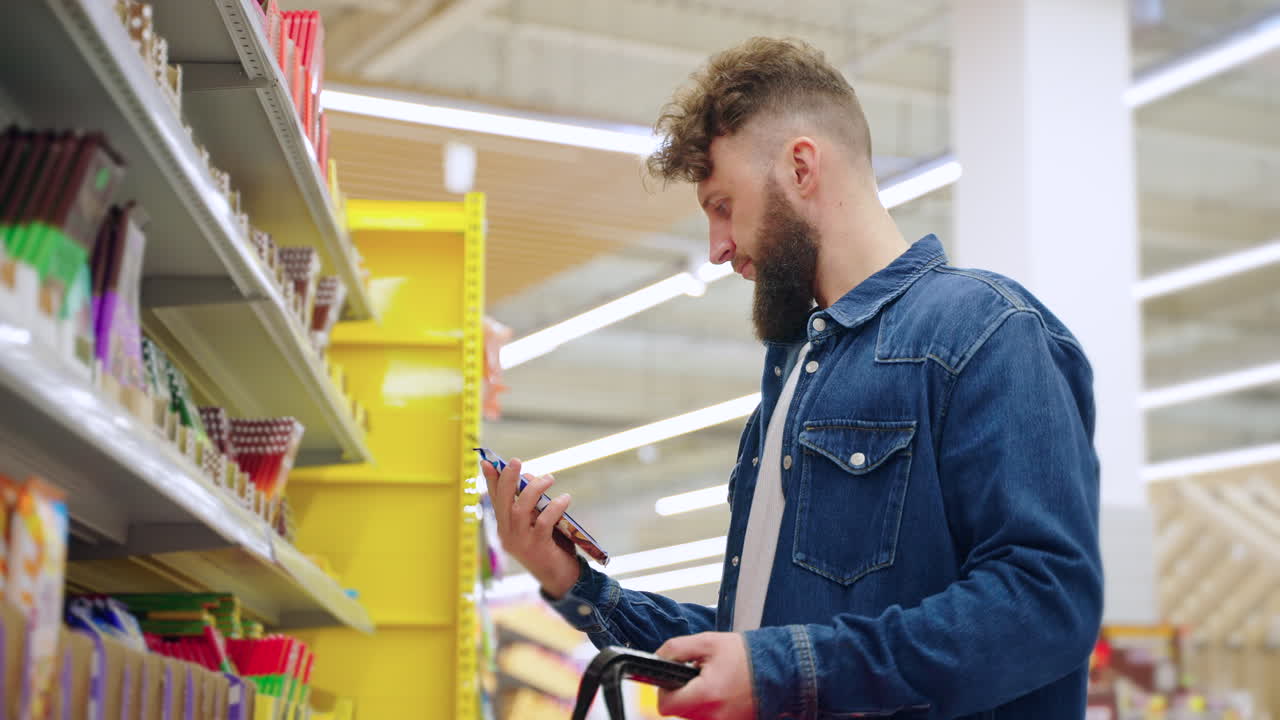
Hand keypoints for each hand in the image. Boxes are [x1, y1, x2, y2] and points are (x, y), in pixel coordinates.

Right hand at [481, 458, 580, 598]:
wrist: (561, 578)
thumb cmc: (550, 546)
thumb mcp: (537, 521)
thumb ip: (532, 503)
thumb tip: (530, 477)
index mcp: (505, 527)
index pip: (495, 500)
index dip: (492, 480)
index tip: (487, 462)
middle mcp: (507, 534)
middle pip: (503, 502)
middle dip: (508, 479)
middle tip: (516, 461)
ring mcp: (521, 542)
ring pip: (520, 510)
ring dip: (533, 490)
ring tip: (549, 478)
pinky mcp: (537, 547)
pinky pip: (543, 523)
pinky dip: (554, 507)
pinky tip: (565, 499)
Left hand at [656, 632, 756, 719]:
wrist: (779, 669)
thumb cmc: (747, 656)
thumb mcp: (707, 642)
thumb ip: (676, 649)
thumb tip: (658, 657)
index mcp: (706, 694)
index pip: (666, 705)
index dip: (665, 690)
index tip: (673, 679)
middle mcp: (714, 716)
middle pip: (679, 711)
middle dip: (683, 693)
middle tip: (698, 676)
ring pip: (693, 716)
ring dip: (697, 700)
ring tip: (713, 682)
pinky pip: (709, 718)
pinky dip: (711, 706)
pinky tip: (722, 692)